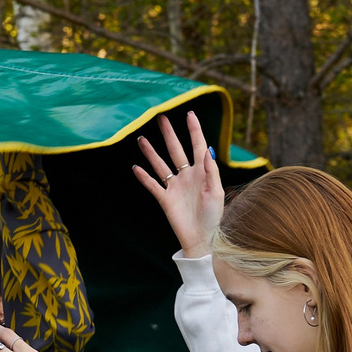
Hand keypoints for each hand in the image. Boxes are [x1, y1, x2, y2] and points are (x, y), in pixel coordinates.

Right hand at [131, 111, 224, 257]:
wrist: (202, 238)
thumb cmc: (213, 216)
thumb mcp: (216, 192)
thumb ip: (211, 171)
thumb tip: (207, 150)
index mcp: (201, 172)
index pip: (197, 145)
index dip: (194, 130)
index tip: (189, 114)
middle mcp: (186, 176)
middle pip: (175, 150)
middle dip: (168, 134)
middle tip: (161, 118)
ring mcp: (175, 187)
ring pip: (161, 165)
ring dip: (151, 152)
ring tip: (141, 139)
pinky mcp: (166, 199)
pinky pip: (153, 186)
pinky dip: (144, 178)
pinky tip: (136, 168)